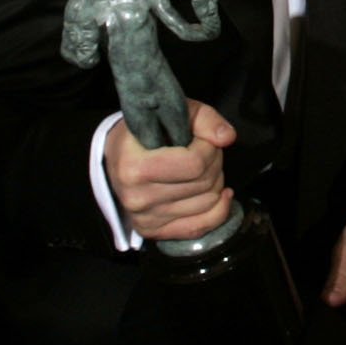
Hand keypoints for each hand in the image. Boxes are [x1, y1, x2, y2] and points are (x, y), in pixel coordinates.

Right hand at [105, 100, 234, 243]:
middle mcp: (137, 198)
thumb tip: (227, 138)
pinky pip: (199, 227)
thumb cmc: (147, 133)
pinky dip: (219, 211)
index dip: (209, 148)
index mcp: (135, 168)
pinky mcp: (153, 231)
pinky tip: (222, 194)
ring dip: (215, 182)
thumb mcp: (173, 113)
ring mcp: (145, 218)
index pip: (195, 164)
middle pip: (204, 183)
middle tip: (204, 151)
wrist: (118, 158)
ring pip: (207, 202)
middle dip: (214, 162)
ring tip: (202, 168)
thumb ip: (204, 119)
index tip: (202, 139)